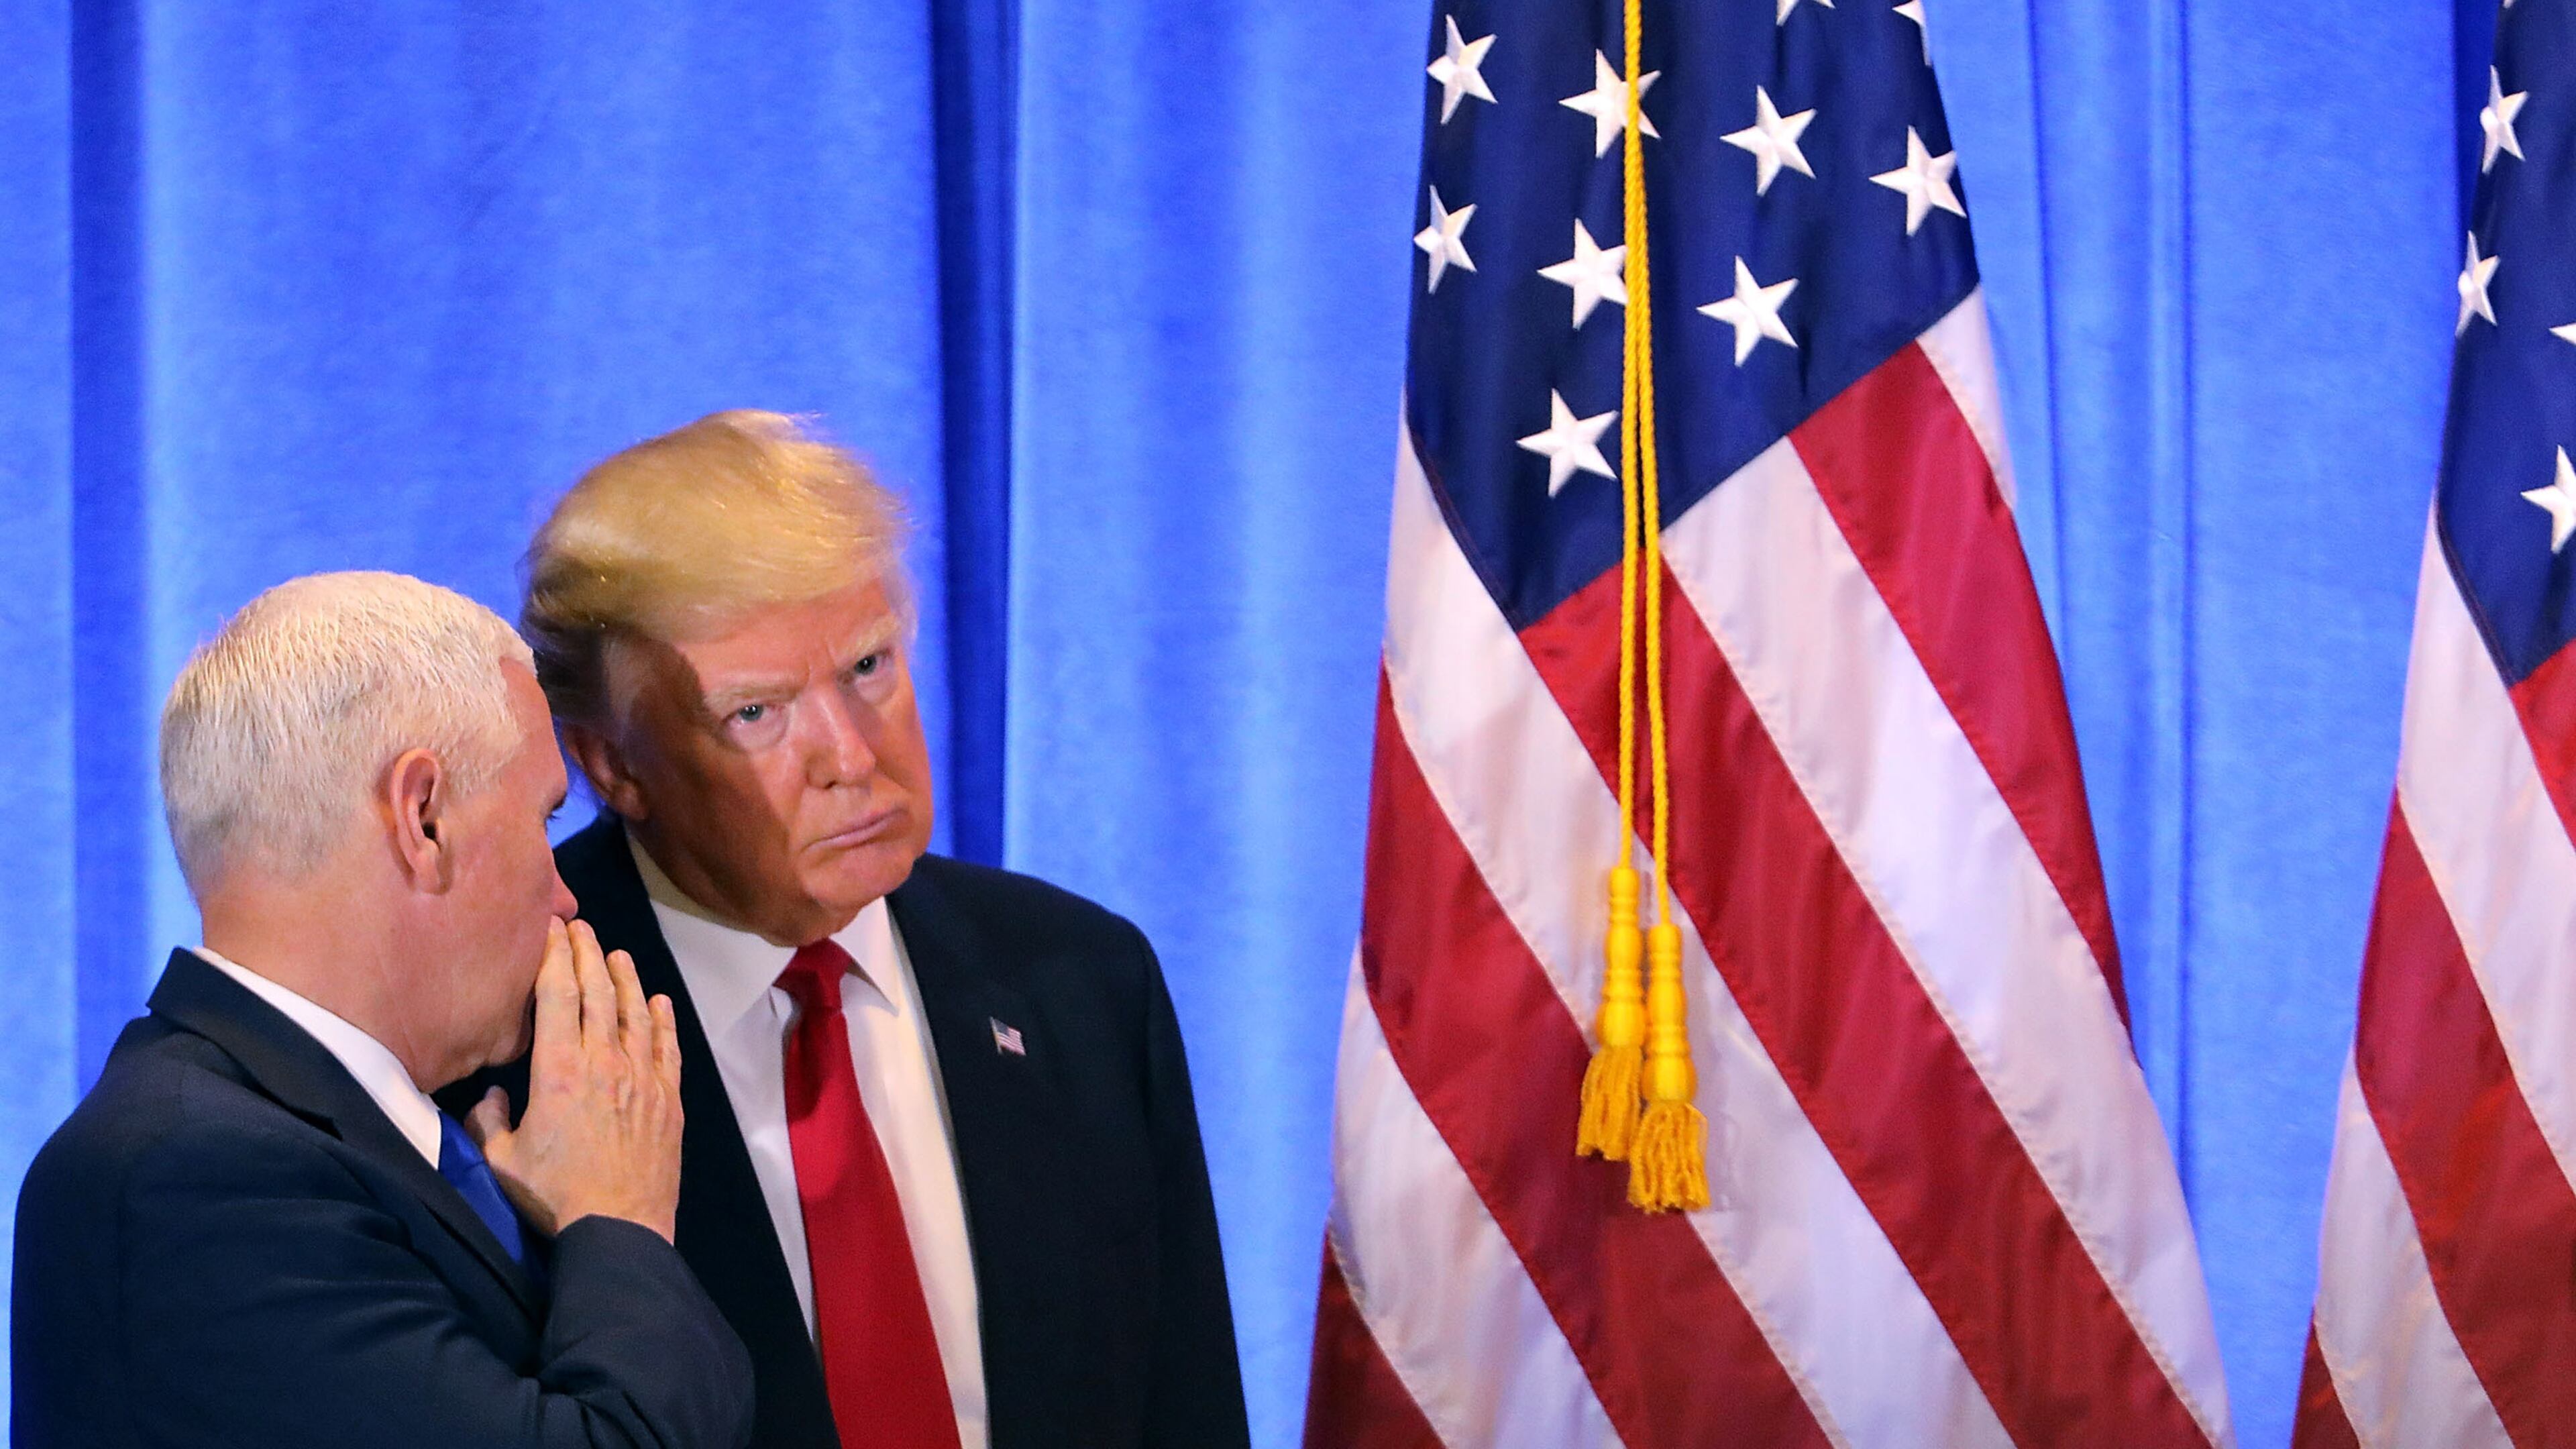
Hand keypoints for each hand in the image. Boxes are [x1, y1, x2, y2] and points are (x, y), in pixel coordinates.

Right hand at [467, 918, 683, 1241]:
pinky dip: (663, 1020)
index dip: (554, 957)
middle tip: (580, 926)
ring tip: (616, 954)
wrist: (620, 1227)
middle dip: (587, 954)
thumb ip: (488, 1122)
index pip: (558, 997)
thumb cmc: (556, 1197)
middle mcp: (605, 1063)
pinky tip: (660, 1002)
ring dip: (626, 979)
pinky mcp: (668, 1098)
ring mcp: (642, 1078)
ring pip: (636, 1013)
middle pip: (598, 993)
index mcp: (559, 1071)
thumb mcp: (502, 1162)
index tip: (551, 929)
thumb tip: (492, 1096)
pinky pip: (667, 1048)